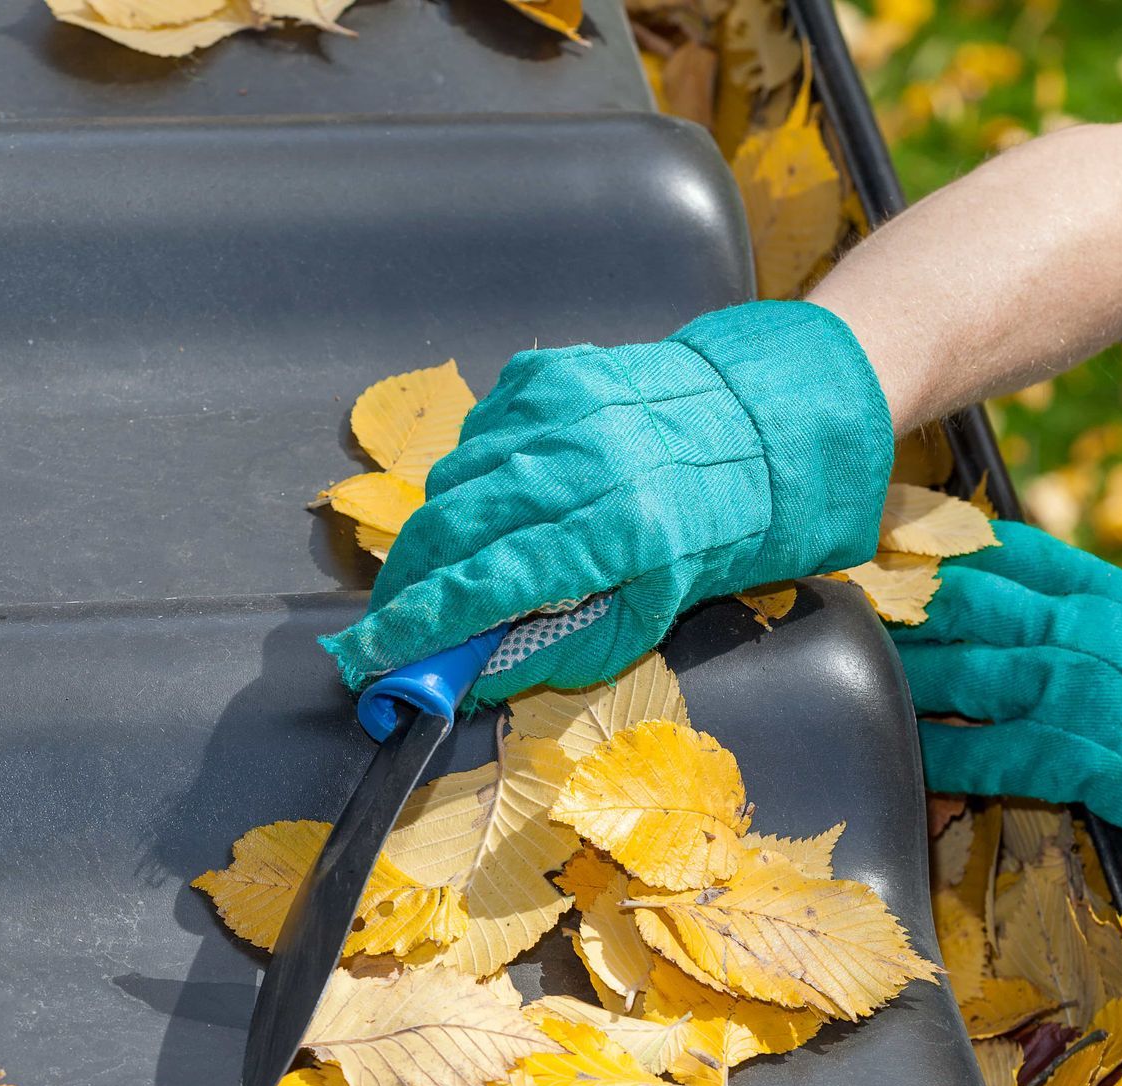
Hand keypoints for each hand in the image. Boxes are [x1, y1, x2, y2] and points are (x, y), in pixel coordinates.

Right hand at [320, 301, 892, 706]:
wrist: (752, 426)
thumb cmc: (709, 532)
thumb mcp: (650, 616)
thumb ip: (558, 649)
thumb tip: (470, 677)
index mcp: (616, 533)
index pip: (485, 586)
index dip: (415, 626)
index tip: (368, 657)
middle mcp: (581, 463)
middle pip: (449, 528)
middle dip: (405, 584)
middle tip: (391, 619)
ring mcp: (560, 409)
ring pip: (453, 480)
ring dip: (440, 531)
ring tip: (460, 561)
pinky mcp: (548, 372)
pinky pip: (478, 433)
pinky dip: (476, 472)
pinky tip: (509, 494)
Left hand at [892, 521, 1121, 982]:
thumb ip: (1083, 607)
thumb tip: (1005, 589)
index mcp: (1113, 593)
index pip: (1011, 551)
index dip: (943, 546)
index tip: (890, 543)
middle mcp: (1098, 634)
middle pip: (975, 606)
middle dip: (909, 608)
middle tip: (860, 608)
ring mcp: (1091, 696)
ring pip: (973, 677)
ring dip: (913, 679)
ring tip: (867, 675)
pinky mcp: (1088, 761)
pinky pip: (997, 755)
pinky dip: (951, 756)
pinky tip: (915, 753)